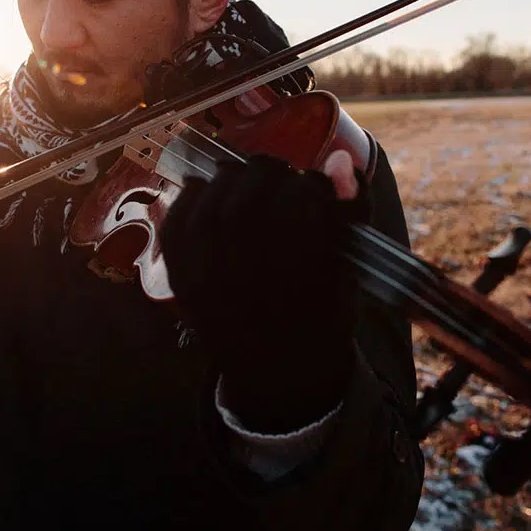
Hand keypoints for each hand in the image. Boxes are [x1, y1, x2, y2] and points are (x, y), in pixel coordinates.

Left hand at [161, 151, 367, 433]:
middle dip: (268, 173)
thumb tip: (338, 157)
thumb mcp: (351, 267)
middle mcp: (255, 286)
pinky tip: (209, 191)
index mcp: (309, 282)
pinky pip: (178, 228)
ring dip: (231, 178)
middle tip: (279, 173)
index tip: (315, 186)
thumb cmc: (323, 310)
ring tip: (247, 178)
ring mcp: (213, 287)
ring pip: (213, 209)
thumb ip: (352, 209)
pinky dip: (189, 198)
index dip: (312, 185)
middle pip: (251, 203)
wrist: (280, 372)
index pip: (305, 207)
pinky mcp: (185, 285)